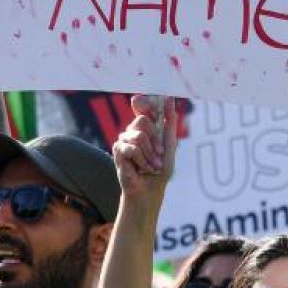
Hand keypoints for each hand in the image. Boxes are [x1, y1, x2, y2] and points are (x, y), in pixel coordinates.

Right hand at [111, 95, 177, 209]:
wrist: (151, 189)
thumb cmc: (161, 168)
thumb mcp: (170, 143)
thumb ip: (169, 121)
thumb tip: (169, 98)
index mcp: (146, 126)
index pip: (141, 105)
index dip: (146, 104)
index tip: (155, 114)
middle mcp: (133, 130)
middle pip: (142, 120)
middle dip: (155, 140)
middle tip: (159, 154)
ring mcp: (124, 140)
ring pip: (139, 136)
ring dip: (150, 154)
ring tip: (152, 166)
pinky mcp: (118, 151)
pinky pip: (132, 149)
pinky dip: (142, 161)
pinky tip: (143, 169)